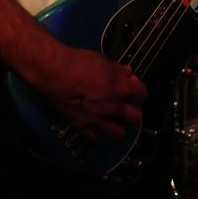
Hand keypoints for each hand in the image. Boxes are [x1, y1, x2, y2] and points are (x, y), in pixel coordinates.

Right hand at [32, 45, 146, 141]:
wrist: (55, 72)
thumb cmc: (79, 61)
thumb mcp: (103, 60)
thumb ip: (118, 70)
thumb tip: (128, 72)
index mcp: (121, 88)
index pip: (142, 94)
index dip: (139, 91)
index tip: (133, 89)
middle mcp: (113, 107)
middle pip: (135, 118)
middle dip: (134, 112)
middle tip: (127, 107)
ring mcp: (98, 119)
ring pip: (118, 133)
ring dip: (119, 126)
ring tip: (114, 120)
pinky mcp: (82, 126)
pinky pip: (96, 137)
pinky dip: (99, 132)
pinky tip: (97, 125)